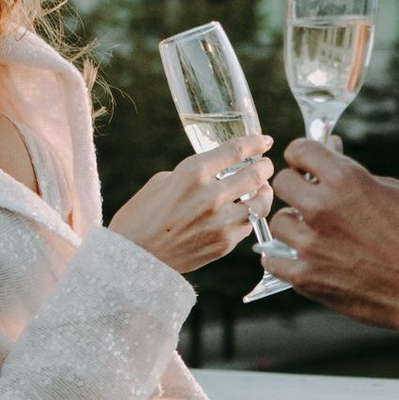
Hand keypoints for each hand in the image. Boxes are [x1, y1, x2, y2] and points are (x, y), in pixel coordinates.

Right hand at [111, 137, 273, 275]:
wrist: (134, 258)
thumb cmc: (141, 217)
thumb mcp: (162, 182)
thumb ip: (193, 175)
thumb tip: (218, 174)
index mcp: (193, 173)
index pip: (237, 150)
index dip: (256, 142)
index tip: (264, 141)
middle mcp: (211, 196)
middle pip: (256, 175)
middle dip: (264, 167)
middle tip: (264, 165)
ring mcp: (221, 222)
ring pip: (260, 204)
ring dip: (263, 193)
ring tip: (260, 190)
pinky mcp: (224, 244)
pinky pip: (246, 226)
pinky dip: (246, 217)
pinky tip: (241, 213)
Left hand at [266, 139, 398, 333]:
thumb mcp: (392, 191)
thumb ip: (354, 174)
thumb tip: (330, 155)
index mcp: (346, 180)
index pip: (299, 150)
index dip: (304, 156)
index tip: (307, 165)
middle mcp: (322, 208)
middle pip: (282, 184)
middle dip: (297, 187)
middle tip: (310, 198)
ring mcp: (311, 245)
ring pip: (278, 221)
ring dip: (294, 224)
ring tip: (314, 232)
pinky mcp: (307, 278)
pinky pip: (274, 260)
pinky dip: (283, 257)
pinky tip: (299, 256)